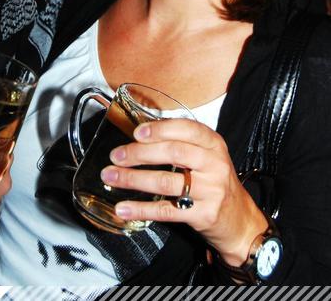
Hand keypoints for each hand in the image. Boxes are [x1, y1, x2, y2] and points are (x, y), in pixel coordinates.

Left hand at [101, 118, 267, 264]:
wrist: (240, 221)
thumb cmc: (215, 182)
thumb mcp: (207, 156)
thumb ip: (181, 143)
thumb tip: (139, 135)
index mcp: (213, 144)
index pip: (187, 129)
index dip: (160, 129)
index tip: (136, 133)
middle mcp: (214, 164)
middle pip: (173, 153)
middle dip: (139, 153)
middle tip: (116, 155)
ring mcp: (210, 190)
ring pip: (166, 181)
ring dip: (133, 179)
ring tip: (111, 177)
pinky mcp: (203, 215)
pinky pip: (166, 210)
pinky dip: (141, 209)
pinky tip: (123, 208)